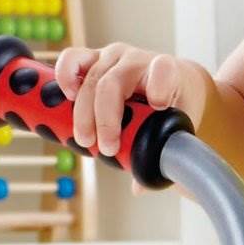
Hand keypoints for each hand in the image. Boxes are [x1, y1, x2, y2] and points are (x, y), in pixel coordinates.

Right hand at [53, 42, 203, 155]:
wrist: (174, 82)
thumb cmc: (177, 103)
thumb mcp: (178, 128)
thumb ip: (161, 154)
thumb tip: (138, 187)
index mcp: (167, 72)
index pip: (163, 70)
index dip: (158, 86)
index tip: (157, 106)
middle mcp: (137, 60)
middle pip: (113, 84)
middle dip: (105, 120)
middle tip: (105, 150)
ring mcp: (113, 57)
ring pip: (90, 78)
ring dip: (82, 113)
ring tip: (84, 139)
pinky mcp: (93, 57)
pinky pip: (71, 60)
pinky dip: (65, 78)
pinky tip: (67, 98)